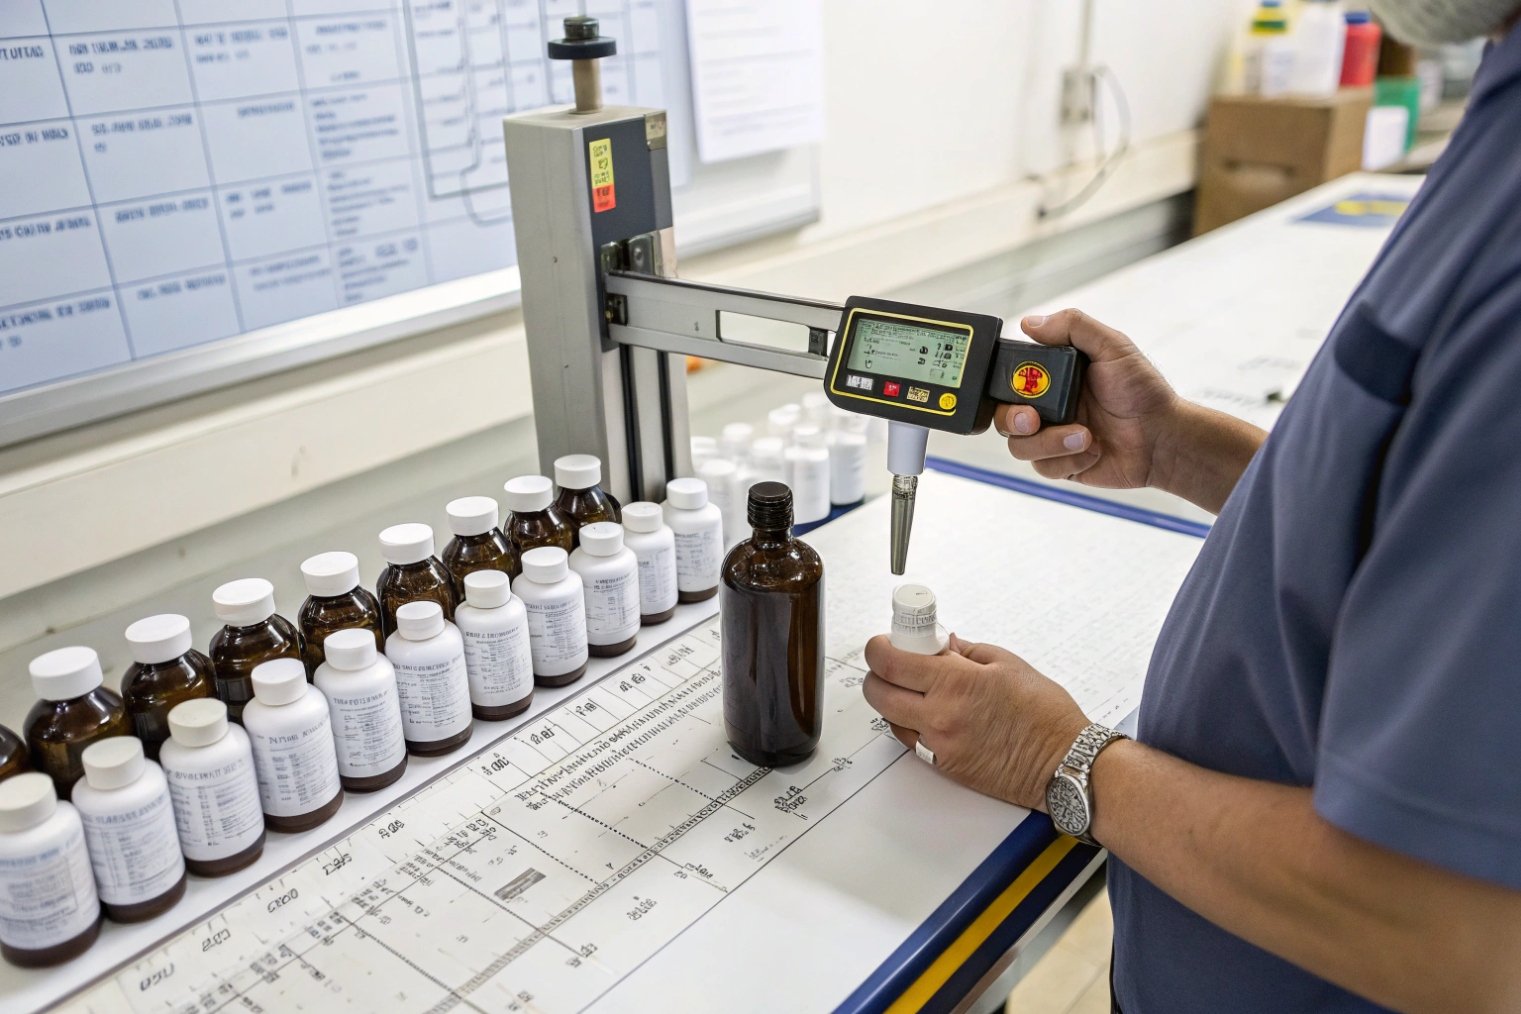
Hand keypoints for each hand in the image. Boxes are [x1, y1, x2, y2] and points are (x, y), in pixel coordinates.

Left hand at [862, 634, 1088, 810]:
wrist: (1063, 762)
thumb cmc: (1044, 713)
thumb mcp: (1007, 664)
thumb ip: (965, 651)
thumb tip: (939, 642)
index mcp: (956, 683)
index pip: (890, 662)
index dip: (878, 647)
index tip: (884, 642)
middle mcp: (940, 715)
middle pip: (877, 692)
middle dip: (878, 673)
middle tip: (894, 663)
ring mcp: (939, 744)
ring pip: (888, 718)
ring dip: (892, 699)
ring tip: (915, 689)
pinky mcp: (944, 765)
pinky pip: (909, 741)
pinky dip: (910, 723)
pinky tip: (929, 713)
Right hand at [996, 308, 1179, 490]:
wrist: (1163, 438)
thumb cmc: (1143, 391)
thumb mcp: (1113, 346)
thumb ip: (1074, 327)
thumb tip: (1030, 322)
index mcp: (1054, 377)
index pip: (1011, 378)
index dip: (1005, 383)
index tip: (1017, 384)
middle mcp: (1049, 406)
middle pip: (1004, 415)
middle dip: (1013, 418)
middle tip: (1033, 418)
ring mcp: (1053, 437)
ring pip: (1019, 446)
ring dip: (1050, 443)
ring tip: (1085, 436)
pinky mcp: (1062, 464)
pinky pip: (1044, 468)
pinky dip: (1069, 460)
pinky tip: (1094, 450)